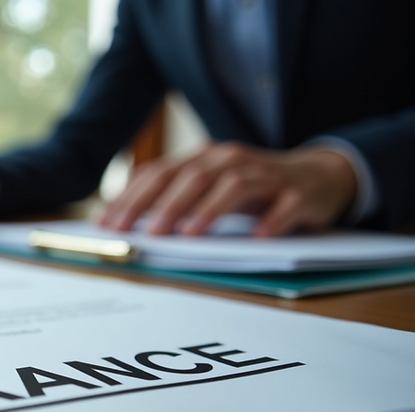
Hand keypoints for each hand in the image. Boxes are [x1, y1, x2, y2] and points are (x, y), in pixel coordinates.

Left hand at [99, 142, 358, 236]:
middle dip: (165, 205)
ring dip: (210, 210)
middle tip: (147, 233)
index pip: (159, 173)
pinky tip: (259, 237)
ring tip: (190, 234)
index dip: (132, 198)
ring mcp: (266, 175)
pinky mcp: (299, 193)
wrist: (318, 177)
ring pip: (234, 185)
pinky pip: (286, 204)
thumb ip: (172, 199)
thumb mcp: (210, 188)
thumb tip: (121, 223)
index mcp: (203, 159)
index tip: (109, 225)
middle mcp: (231, 161)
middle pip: (192, 177)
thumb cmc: (252, 188)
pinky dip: (273, 220)